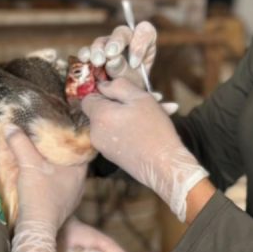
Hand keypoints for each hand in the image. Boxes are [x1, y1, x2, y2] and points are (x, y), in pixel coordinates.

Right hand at [6, 128, 87, 251]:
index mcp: (80, 170)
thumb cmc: (40, 194)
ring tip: (44, 155)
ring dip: (57, 166)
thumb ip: (20, 143)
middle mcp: (81, 182)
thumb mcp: (28, 164)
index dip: (72, 136)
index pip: (81, 147)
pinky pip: (61, 186)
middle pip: (73, 160)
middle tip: (50, 138)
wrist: (37, 228)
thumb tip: (11, 126)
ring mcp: (73, 195)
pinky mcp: (64, 205)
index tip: (63, 127)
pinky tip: (42, 176)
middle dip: (62, 150)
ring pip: (67, 174)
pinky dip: (53, 179)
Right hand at [78, 21, 156, 88]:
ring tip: (97, 61)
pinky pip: (87, 51)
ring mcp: (107, 46)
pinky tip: (84, 59)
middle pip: (122, 33)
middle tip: (110, 54)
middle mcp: (125, 41)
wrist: (119, 102)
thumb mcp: (134, 83)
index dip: (140, 44)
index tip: (135, 63)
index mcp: (144, 44)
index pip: (146, 32)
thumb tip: (112, 61)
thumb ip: (126, 72)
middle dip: (116, 42)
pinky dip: (85, 54)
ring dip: (99, 50)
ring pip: (102, 41)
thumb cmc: (132, 88)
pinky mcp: (92, 55)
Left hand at [81, 79, 207, 221]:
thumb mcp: (140, 98)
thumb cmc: (154, 130)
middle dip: (124, 103)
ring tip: (160, 111)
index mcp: (99, 116)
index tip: (123, 92)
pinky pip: (118, 135)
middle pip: (103, 110)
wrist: (164, 166)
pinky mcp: (112, 156)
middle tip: (151, 99)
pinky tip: (153, 127)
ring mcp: (103, 146)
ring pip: (113, 123)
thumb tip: (103, 85)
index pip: (88, 97)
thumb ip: (118, 86)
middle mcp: (95, 132)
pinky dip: (131, 129)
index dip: (105, 92)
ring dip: (132, 115)